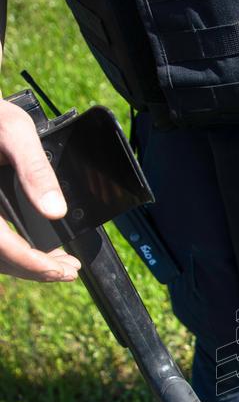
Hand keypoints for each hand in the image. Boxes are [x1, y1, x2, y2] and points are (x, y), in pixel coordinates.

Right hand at [0, 97, 80, 280]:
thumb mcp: (14, 130)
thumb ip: (35, 169)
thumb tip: (56, 210)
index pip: (0, 245)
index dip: (31, 264)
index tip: (61, 271)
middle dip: (35, 270)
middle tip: (69, 272)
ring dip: (26, 264)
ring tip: (61, 266)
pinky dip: (15, 251)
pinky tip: (38, 250)